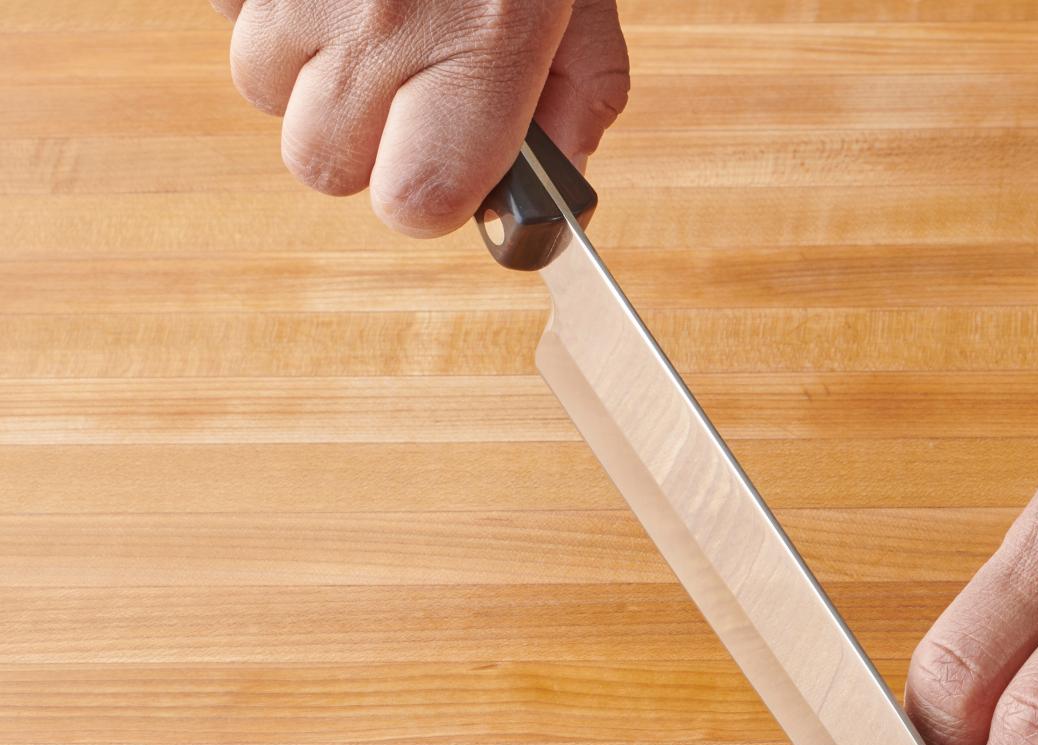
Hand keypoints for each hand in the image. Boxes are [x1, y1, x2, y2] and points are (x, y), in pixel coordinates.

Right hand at [214, 0, 628, 235]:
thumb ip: (579, 97)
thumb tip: (555, 185)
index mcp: (478, 45)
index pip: (414, 200)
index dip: (428, 194)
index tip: (445, 166)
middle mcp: (376, 19)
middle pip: (322, 162)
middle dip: (362, 139)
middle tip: (404, 81)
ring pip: (263, 86)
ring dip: (309, 66)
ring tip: (366, 4)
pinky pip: (227, 10)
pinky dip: (267, 3)